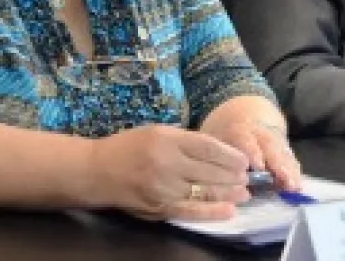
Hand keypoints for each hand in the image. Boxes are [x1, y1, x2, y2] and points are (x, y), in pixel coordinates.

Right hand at [89, 124, 249, 220]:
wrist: (97, 171)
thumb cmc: (128, 148)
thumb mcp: (156, 132)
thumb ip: (185, 141)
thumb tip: (218, 152)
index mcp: (167, 139)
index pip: (207, 147)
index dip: (229, 155)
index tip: (243, 161)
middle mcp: (167, 163)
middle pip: (209, 171)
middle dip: (233, 176)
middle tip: (248, 178)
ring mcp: (163, 188)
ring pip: (203, 192)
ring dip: (228, 193)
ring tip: (245, 192)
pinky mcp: (159, 208)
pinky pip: (191, 212)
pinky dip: (212, 212)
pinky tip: (229, 210)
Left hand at [199, 99, 302, 192]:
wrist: (245, 111)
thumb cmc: (223, 131)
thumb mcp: (212, 138)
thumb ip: (213, 157)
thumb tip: (211, 180)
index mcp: (239, 129)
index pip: (247, 139)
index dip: (253, 151)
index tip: (258, 166)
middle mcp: (260, 133)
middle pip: (271, 147)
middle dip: (279, 164)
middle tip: (286, 181)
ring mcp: (274, 139)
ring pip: (283, 153)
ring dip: (290, 170)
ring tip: (295, 187)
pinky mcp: (283, 148)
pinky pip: (290, 159)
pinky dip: (294, 172)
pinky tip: (298, 185)